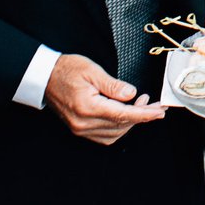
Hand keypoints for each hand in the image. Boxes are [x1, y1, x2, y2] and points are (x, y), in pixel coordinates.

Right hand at [42, 53, 162, 144]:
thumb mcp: (92, 70)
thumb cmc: (67, 70)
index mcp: (87, 107)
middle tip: (154, 104)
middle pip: (121, 125)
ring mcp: (80, 128)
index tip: (159, 111)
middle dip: (141, 116)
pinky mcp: (79, 129)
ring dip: (131, 121)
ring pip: (115, 133)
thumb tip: (131, 94)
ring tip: (141, 105)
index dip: (144, 114)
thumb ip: (113, 85)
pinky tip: (126, 114)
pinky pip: (105, 135)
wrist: (45, 77)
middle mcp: (83, 123)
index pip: (122, 115)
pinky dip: (119, 127)